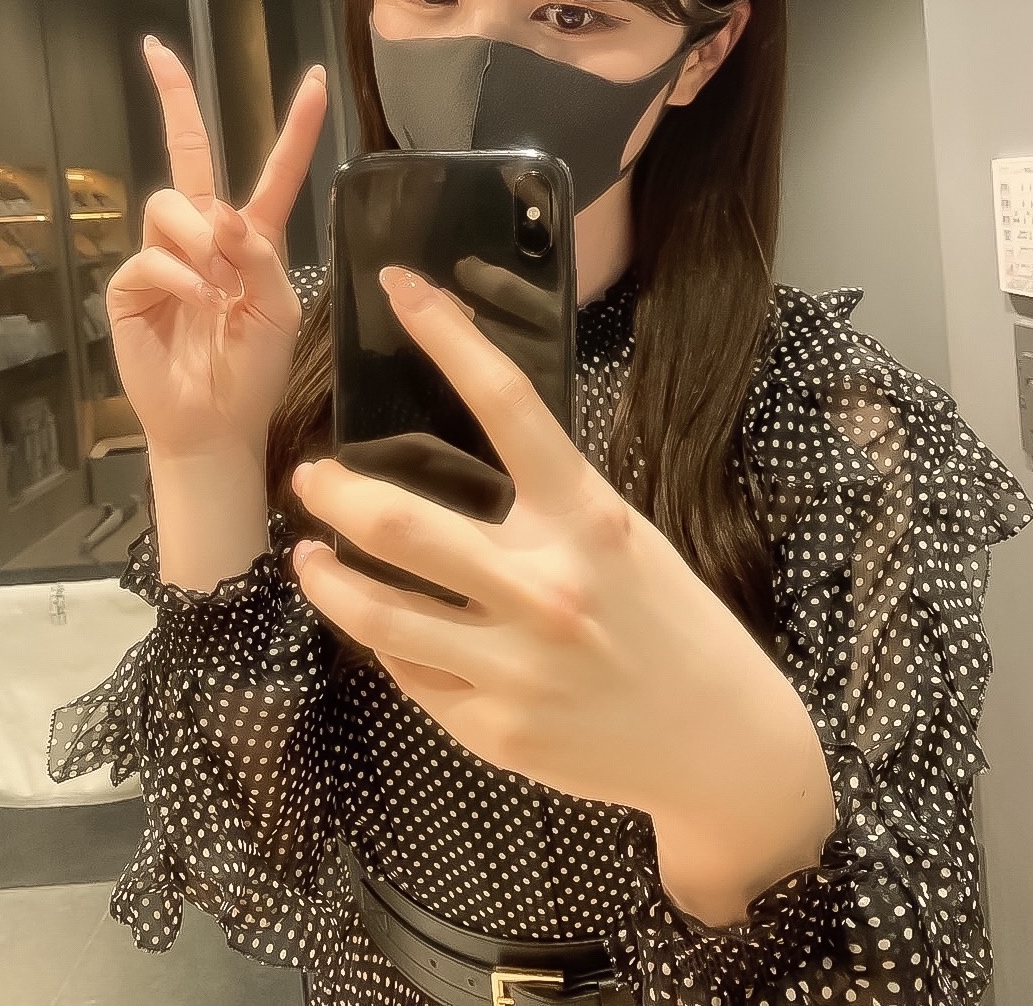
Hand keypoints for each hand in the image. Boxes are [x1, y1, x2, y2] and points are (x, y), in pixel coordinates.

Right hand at [104, 37, 326, 458]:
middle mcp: (204, 236)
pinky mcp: (132, 283)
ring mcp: (164, 255)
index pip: (273, 172)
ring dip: (201, 236)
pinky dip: (182, 275)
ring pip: (173, 201)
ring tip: (218, 286)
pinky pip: (153, 254)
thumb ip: (262, 258)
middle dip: (174, 100)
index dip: (294, 127)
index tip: (311, 78)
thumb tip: (223, 215)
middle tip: (157, 50)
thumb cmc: (252, 370)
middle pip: (189, 155)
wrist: (214, 422)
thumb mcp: (279, 311)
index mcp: (251, 238)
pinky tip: (199, 302)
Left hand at [289, 265, 759, 819]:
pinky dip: (388, 645)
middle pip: (403, 527)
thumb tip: (453, 468)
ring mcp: (516, 665)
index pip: (508, 403)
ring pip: (379, 614)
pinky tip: (383, 628)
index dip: (447, 335)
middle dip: (337, 493)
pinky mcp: (496, 729)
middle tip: (311, 476)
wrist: (722, 744)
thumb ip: (548, 505)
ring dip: (327, 579)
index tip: (400, 287)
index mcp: (587, 519)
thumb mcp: (622, 538)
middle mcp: (547, 586)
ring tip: (309, 558)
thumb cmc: (671, 622)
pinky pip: (412, 675)